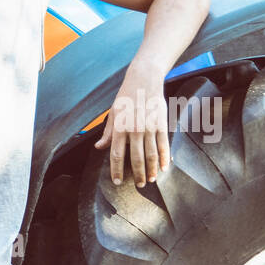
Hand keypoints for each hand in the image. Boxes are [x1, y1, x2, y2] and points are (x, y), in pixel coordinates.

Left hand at [94, 72, 170, 186]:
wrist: (144, 80)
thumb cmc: (126, 96)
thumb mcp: (113, 113)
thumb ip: (108, 133)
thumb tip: (99, 147)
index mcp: (120, 127)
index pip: (116, 154)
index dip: (116, 170)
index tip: (117, 181)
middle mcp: (134, 129)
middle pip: (136, 158)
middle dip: (137, 175)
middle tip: (139, 185)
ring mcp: (149, 127)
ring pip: (151, 155)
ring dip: (151, 170)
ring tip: (150, 180)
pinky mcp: (161, 124)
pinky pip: (163, 145)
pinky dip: (165, 158)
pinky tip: (164, 167)